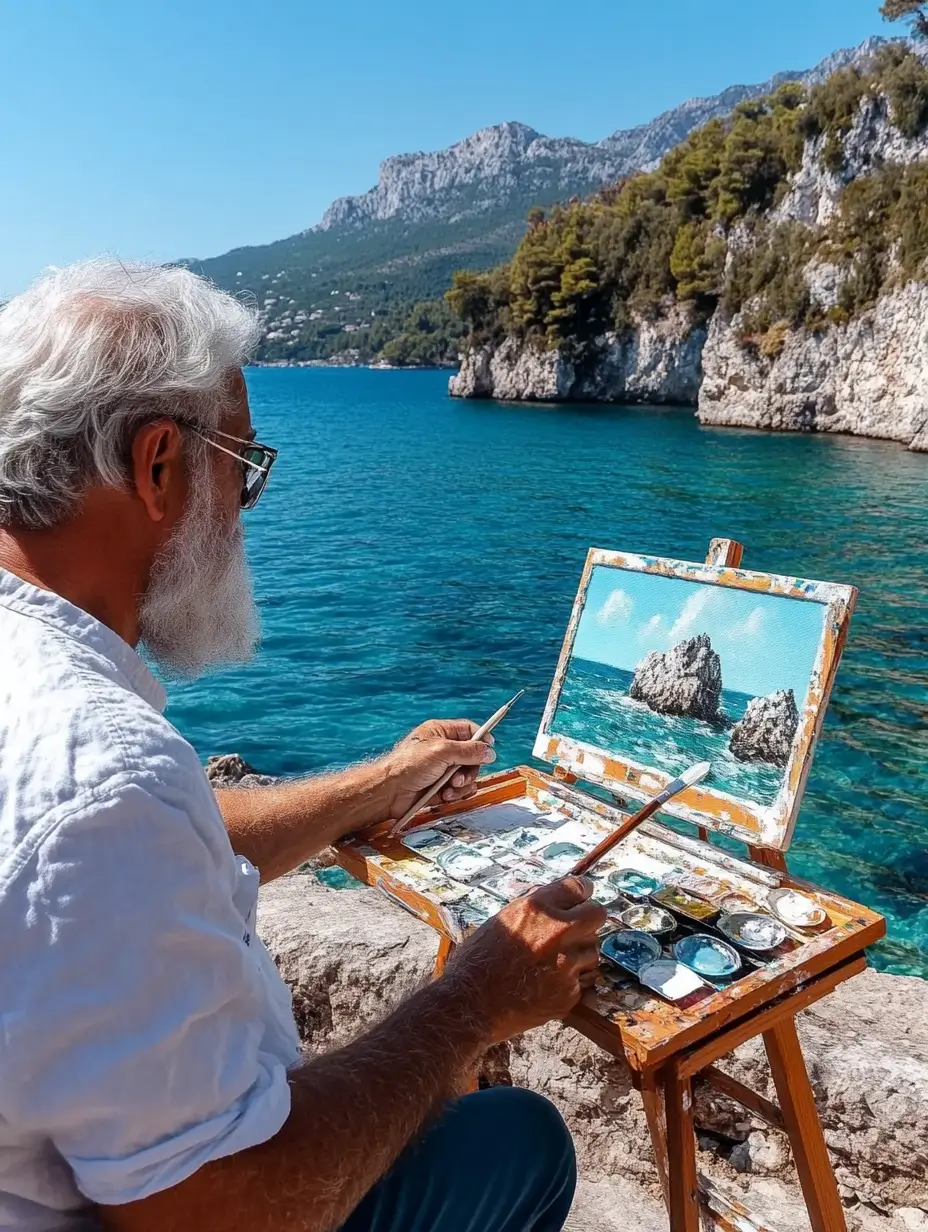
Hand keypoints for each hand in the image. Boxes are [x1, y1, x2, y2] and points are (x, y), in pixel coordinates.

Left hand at [382, 719, 496, 819]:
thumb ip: (469, 751)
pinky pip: (460, 790)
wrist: (389, 793)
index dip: (481, 739)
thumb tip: (490, 752)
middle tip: (459, 776)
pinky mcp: (440, 787)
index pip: (468, 730)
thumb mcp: (442, 752)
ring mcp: (442, 769)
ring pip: (468, 775)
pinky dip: (456, 794)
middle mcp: (442, 749)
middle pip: (472, 756)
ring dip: (463, 784)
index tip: (490, 749)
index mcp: (440, 732)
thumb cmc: (407, 766)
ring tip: (450, 788)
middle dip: (470, 769)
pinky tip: (445, 795)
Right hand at [443, 877, 606, 1046]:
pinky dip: (570, 981)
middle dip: (589, 919)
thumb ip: (533, 908)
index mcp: (537, 908)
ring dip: (579, 953)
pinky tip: (548, 984)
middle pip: (597, 914)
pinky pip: (582, 980)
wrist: (470, 1004)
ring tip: (555, 961)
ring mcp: (566, 964)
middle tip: (576, 928)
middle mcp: (556, 932)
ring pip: (592, 950)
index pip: (579, 887)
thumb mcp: (501, 920)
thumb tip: (556, 899)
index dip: (580, 892)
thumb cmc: (478, 960)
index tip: (580, 898)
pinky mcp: (568, 993)